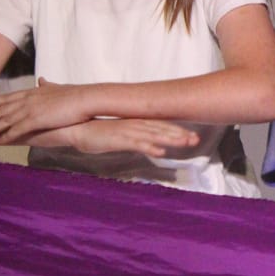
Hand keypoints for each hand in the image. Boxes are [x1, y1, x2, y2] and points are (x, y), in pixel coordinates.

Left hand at [0, 78, 92, 143]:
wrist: (85, 98)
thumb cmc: (75, 94)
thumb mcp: (58, 88)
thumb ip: (47, 85)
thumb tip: (41, 79)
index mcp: (33, 92)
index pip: (8, 98)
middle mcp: (28, 100)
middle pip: (2, 108)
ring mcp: (31, 109)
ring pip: (6, 120)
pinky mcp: (36, 119)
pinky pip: (17, 129)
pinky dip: (6, 136)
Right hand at [67, 118, 199, 156]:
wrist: (77, 129)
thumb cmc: (100, 133)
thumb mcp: (122, 135)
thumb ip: (137, 137)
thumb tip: (151, 143)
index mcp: (138, 123)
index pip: (163, 126)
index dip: (179, 131)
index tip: (194, 136)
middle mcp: (136, 125)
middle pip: (162, 129)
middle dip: (180, 134)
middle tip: (197, 139)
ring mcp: (127, 131)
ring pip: (154, 135)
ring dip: (170, 139)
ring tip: (186, 143)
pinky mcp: (118, 139)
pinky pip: (136, 144)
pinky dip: (150, 147)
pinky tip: (161, 152)